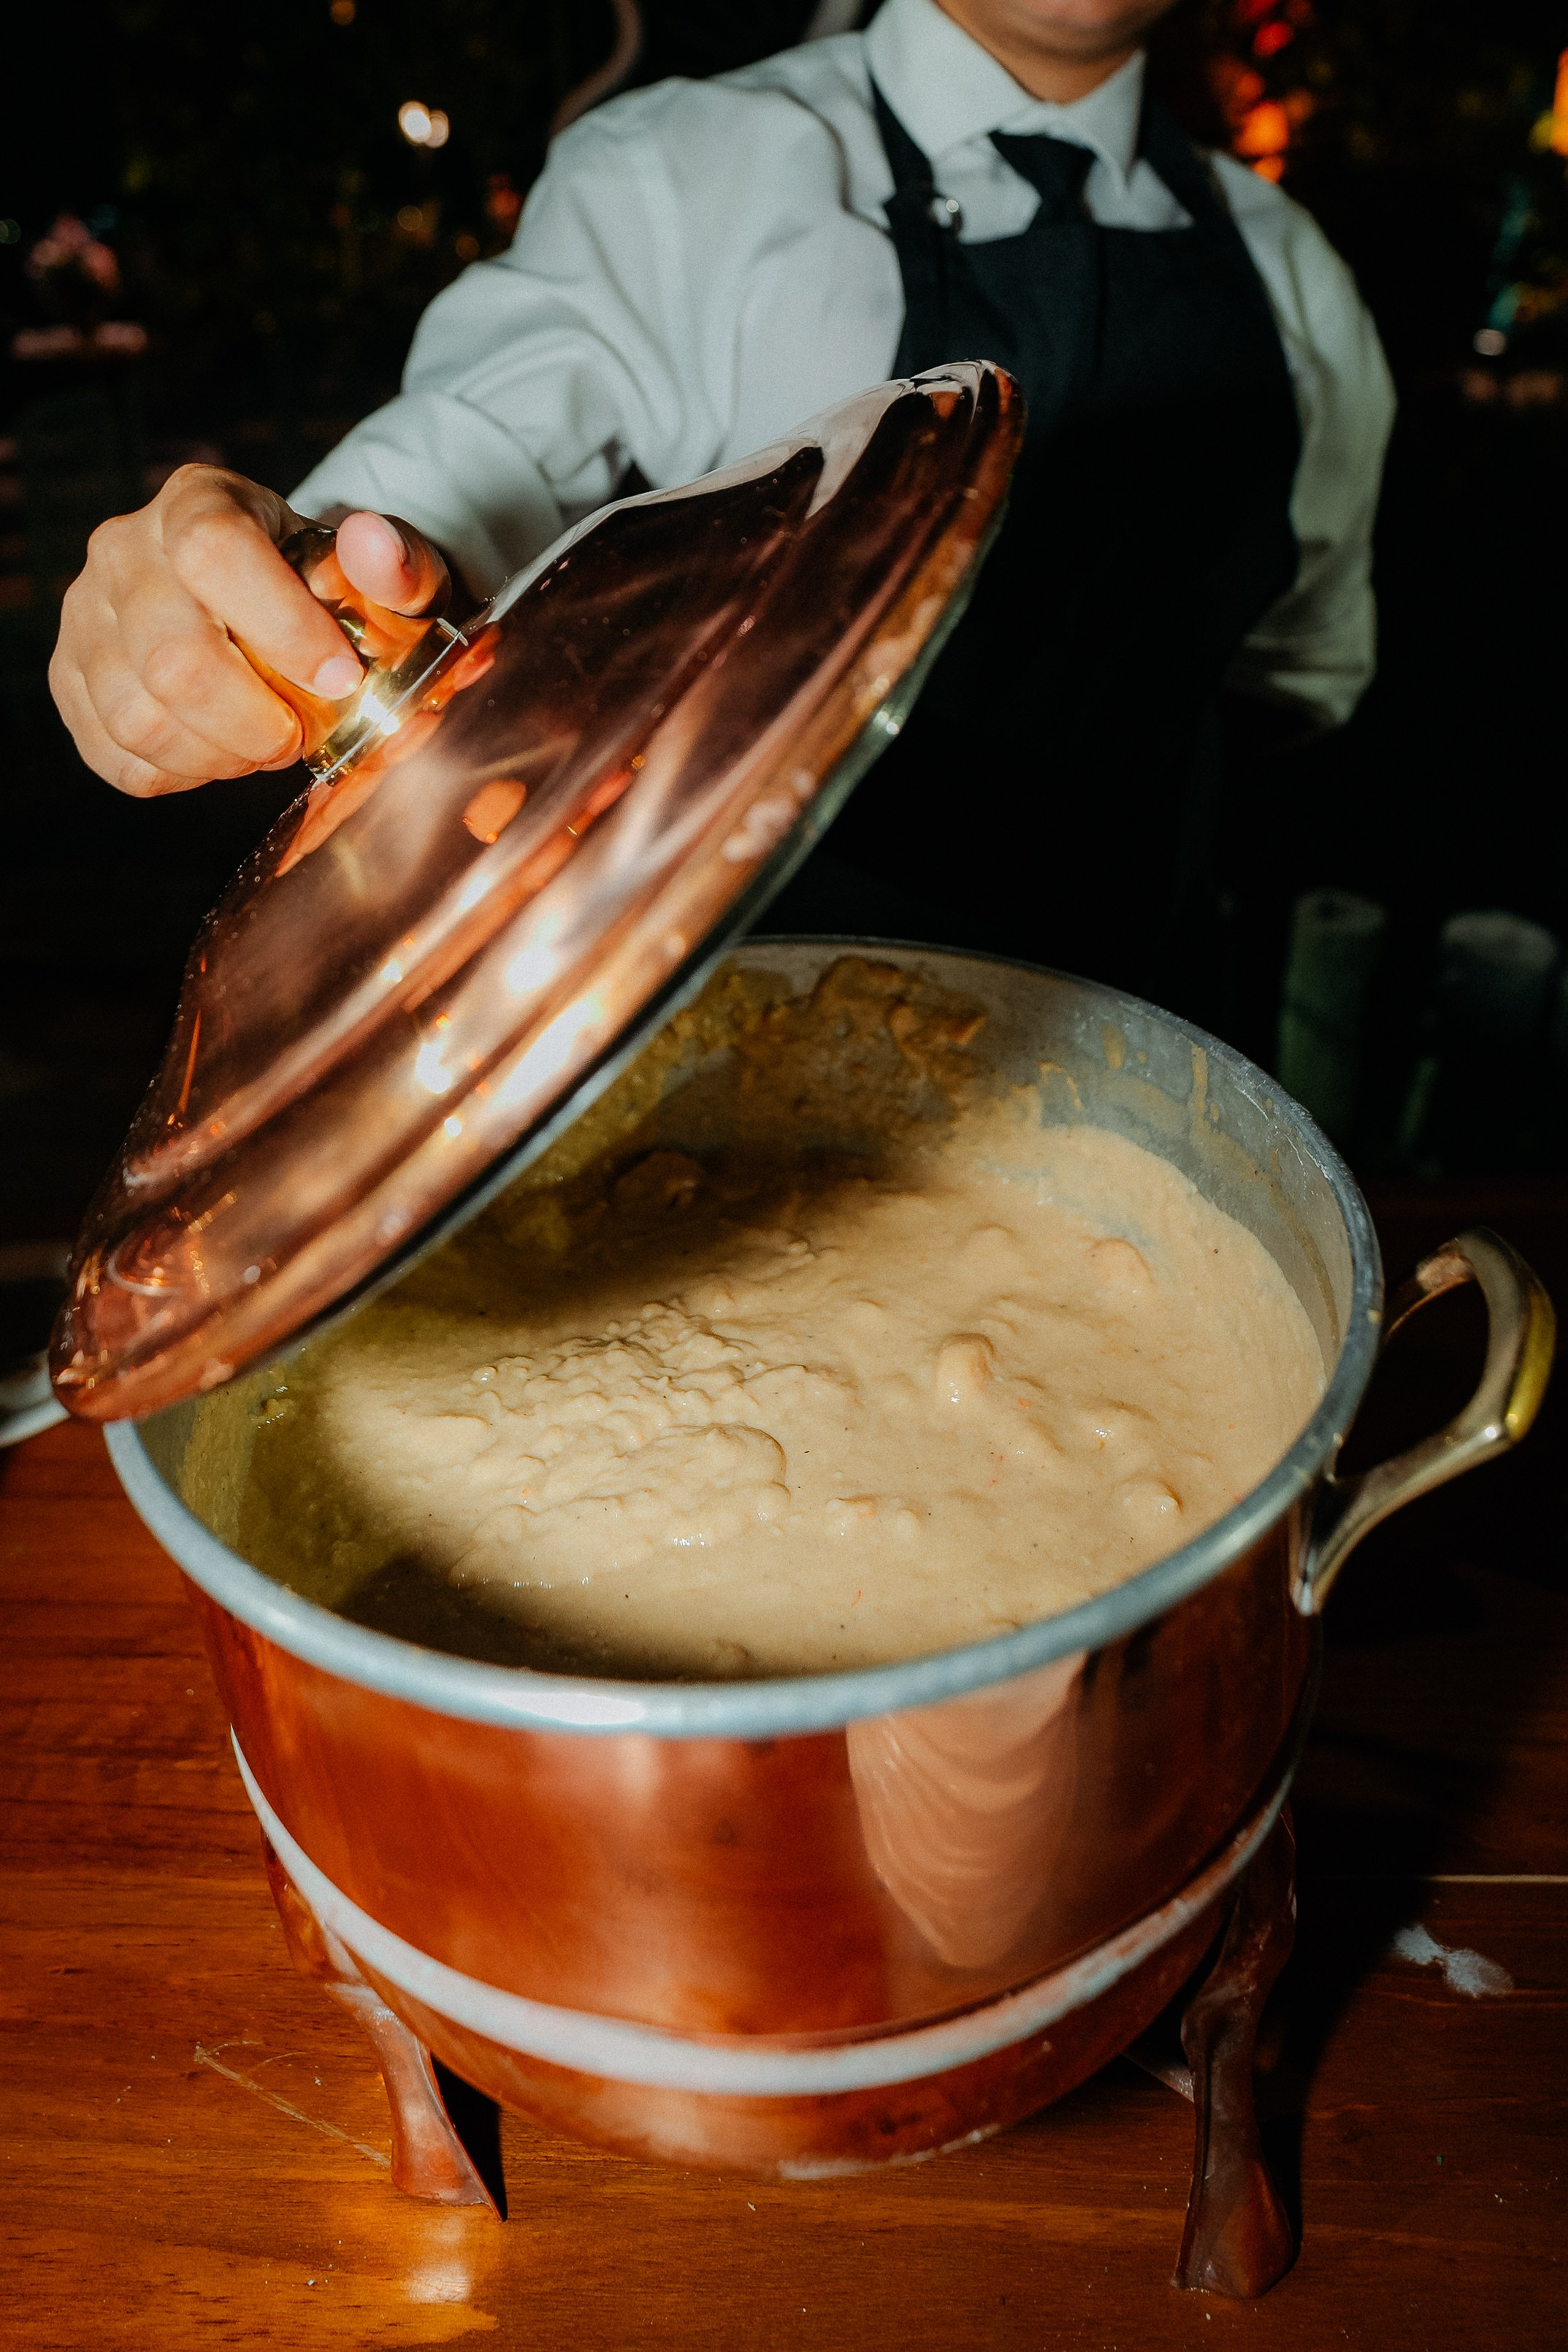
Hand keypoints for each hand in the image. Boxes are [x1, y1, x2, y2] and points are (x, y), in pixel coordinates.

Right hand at [50, 466, 451, 796]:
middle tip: (297, 735)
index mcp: (199, 501)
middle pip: (174, 658)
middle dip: (255, 724)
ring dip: (218, 758)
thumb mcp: (383, 568)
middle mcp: (124, 548)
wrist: (273, 602)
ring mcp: (86, 615)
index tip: (340, 679)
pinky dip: (179, 775)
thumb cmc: (331, 590)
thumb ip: (399, 565)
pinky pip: (116, 755)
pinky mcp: (69, 677)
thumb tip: (373, 546)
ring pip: (139, 718)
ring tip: (259, 745)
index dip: (282, 629)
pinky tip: (217, 752)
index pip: (215, 553)